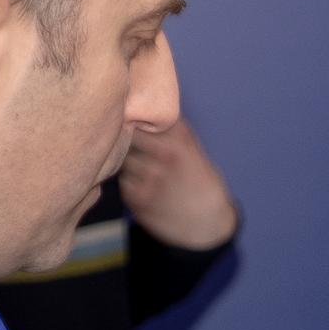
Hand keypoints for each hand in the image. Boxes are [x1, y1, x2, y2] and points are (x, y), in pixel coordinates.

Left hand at [119, 116, 237, 249]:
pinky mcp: (138, 198)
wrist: (207, 224)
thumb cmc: (199, 180)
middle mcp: (165, 154)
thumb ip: (169, 128)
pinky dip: (129, 181)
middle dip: (126, 137)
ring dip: (127, 160)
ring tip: (144, 168)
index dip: (132, 116)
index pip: (141, 116)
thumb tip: (144, 105)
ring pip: (121, 157)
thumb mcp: (193, 148)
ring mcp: (150, 177)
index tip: (132, 119)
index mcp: (180, 138)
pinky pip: (122, 179)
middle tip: (132, 145)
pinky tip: (146, 187)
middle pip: (127, 134)